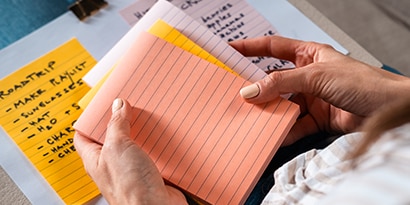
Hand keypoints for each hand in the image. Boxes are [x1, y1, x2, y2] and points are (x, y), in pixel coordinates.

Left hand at [74, 98, 186, 204]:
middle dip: (121, 121)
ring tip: (148, 115)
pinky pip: (154, 153)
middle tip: (128, 105)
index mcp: (96, 159)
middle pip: (113, 138)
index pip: (84, 136)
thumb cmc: (130, 188)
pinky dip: (159, 143)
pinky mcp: (151, 172)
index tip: (100, 104)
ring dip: (143, 131)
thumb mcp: (118, 146)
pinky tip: (164, 134)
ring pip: (135, 144)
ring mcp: (133, 169)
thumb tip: (117, 106)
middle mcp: (113, 165)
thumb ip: (116, 124)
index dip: (90, 120)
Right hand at [230, 36, 409, 145]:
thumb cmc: (362, 82)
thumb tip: (252, 90)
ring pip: (281, 104)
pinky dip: (283, 131)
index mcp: (308, 55)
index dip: (250, 47)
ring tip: (251, 117)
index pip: (273, 48)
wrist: (388, 110)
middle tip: (235, 92)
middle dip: (255, 87)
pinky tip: (273, 134)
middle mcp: (307, 75)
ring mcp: (311, 97)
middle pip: (273, 79)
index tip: (230, 50)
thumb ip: (281, 83)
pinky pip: (294, 125)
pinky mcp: (316, 118)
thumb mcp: (316, 76)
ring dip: (268, 112)